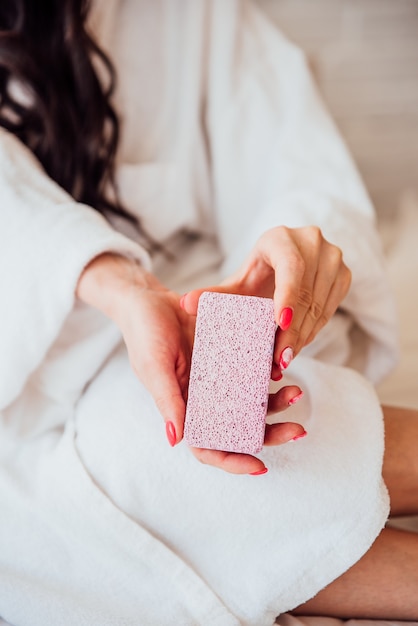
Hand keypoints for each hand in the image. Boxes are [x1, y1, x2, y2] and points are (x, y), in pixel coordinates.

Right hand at [76, 253, 305, 474]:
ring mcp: (219, 378)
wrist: (150, 299)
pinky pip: (254, 369)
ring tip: (296, 391)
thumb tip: (176, 439)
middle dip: (270, 434)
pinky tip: (282, 368)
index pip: (208, 447)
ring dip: (277, 403)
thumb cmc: (144, 334)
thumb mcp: (154, 367)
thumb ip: (167, 400)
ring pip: (253, 401)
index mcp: (184, 410)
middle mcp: (205, 399)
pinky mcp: (230, 355)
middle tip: (297, 429)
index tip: (261, 466)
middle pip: (240, 429)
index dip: (234, 461)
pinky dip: (269, 373)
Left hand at [181, 226, 350, 378]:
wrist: (284, 262)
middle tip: (278, 359)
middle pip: (306, 292)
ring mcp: (332, 258)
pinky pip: (330, 310)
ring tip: (284, 359)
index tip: (279, 325)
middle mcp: (312, 242)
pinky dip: (314, 331)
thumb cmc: (257, 275)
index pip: (291, 267)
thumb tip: (184, 304)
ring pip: (320, 305)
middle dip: (292, 330)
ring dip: (303, 336)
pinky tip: (297, 346)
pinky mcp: (343, 275)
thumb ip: (213, 295)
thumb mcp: (237, 284)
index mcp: (282, 238)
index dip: (287, 297)